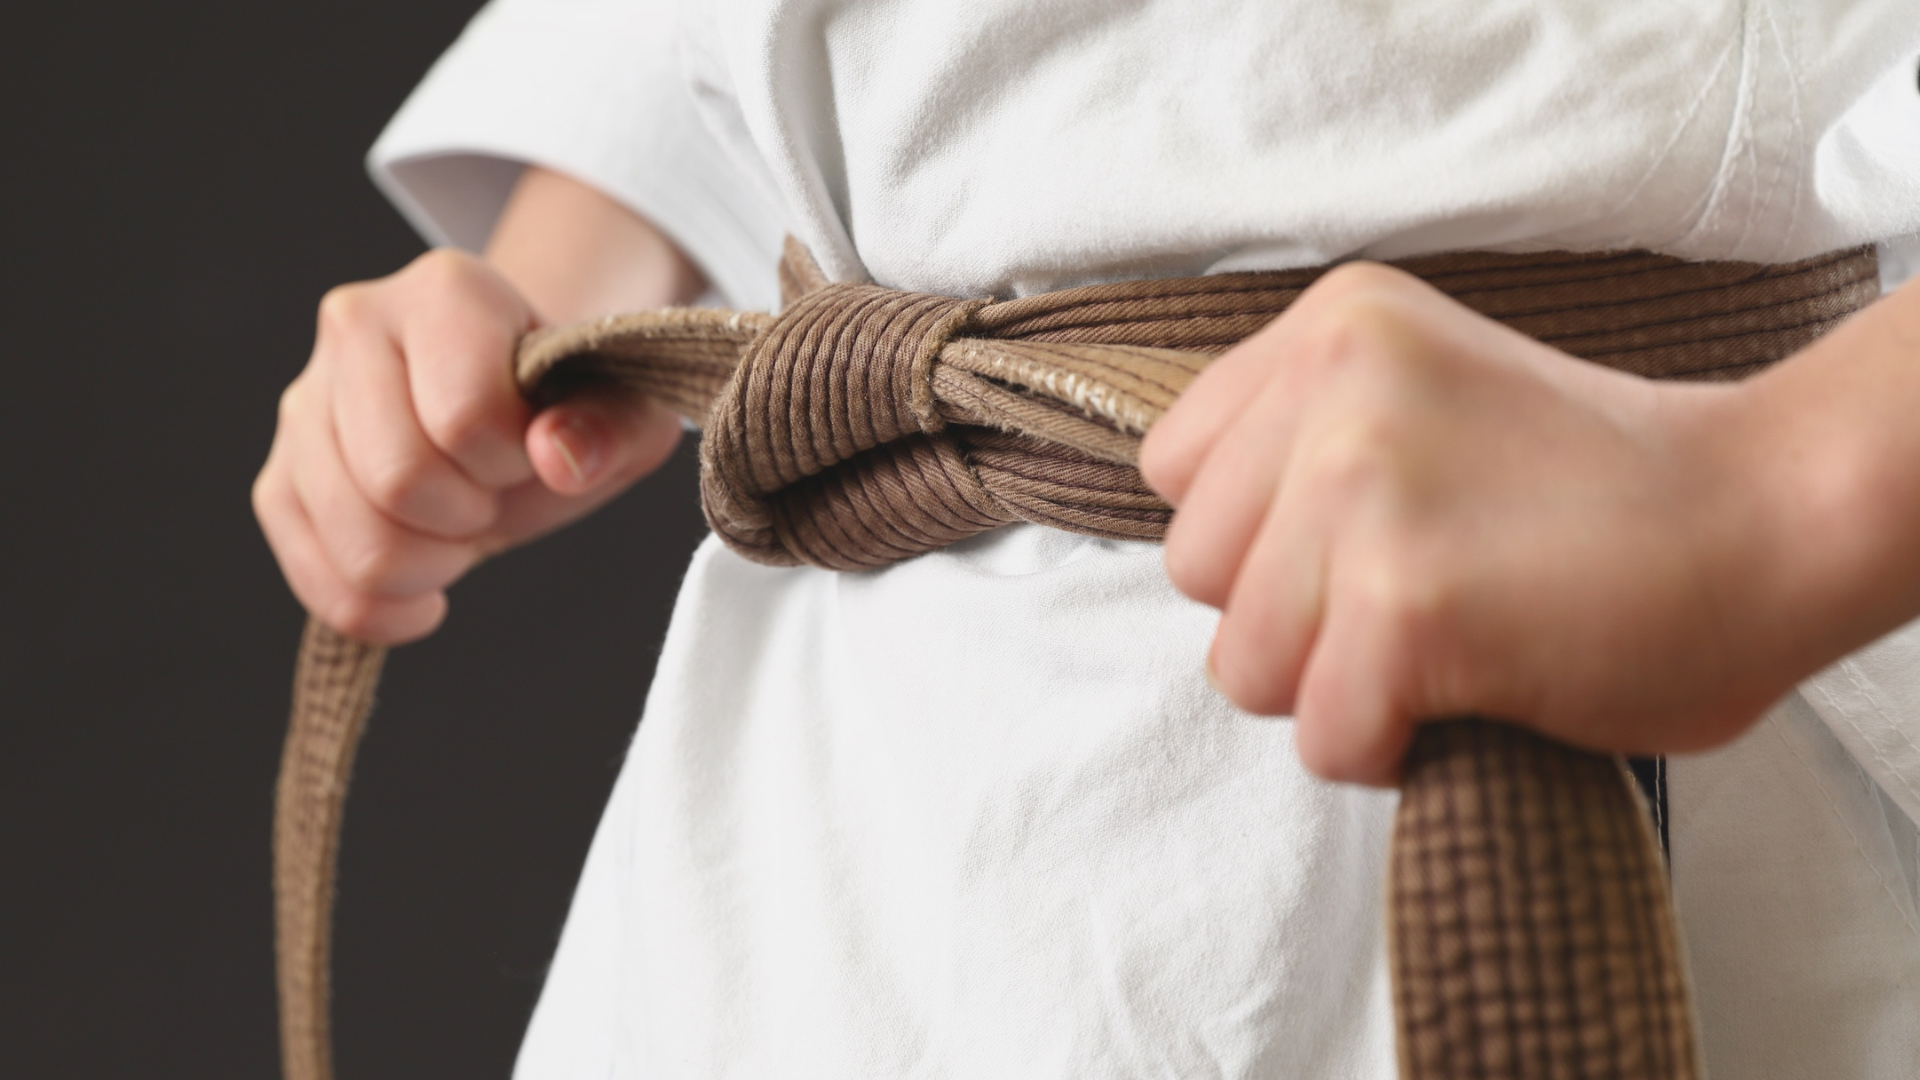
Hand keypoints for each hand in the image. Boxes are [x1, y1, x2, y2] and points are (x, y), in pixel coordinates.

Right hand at [253, 248, 681, 642]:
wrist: (514, 414)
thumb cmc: (564, 405)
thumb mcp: (624, 411)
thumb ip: (611, 427)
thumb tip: (557, 457)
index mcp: (447, 290)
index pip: (464, 414)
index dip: (511, 459)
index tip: (528, 447)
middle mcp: (356, 326)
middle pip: (397, 478)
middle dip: (468, 516)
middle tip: (492, 493)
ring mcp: (304, 403)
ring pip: (354, 537)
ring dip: (429, 564)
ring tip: (460, 526)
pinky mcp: (280, 480)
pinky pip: (316, 577)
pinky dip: (382, 605)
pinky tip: (424, 584)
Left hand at [1140, 262, 1796, 784]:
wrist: (1769, 518)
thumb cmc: (1608, 487)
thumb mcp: (1427, 394)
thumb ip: (1308, 438)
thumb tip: (1210, 550)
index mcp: (1333, 325)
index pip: (1176, 471)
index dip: (1255, 539)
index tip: (1353, 549)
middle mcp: (1331, 389)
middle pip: (1197, 573)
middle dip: (1290, 619)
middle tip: (1414, 604)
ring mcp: (1360, 491)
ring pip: (1243, 667)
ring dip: (1337, 689)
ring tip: (1446, 648)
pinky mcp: (1401, 604)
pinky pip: (1322, 736)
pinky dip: (1389, 749)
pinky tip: (1472, 694)